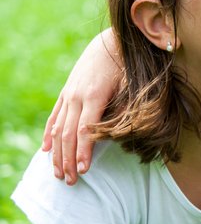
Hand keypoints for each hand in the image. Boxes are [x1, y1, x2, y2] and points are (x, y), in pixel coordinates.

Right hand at [42, 29, 120, 184]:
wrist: (113, 41)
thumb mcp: (131, 85)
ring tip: (57, 173)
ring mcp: (69, 94)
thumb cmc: (128, 65)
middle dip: (68, 160)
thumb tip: (121, 135)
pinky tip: (46, 150)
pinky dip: (49, 135)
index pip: (84, 131)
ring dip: (57, 153)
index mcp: (95, 96)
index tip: (83, 171)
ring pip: (58, 129)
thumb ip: (124, 109)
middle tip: (70, 182)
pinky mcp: (66, 92)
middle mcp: (77, 96)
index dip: (83, 152)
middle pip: (68, 135)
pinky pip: (54, 116)